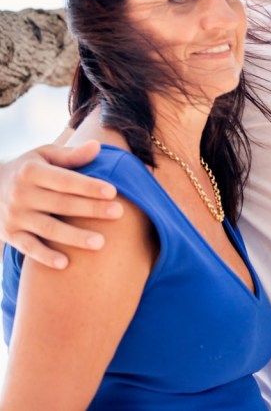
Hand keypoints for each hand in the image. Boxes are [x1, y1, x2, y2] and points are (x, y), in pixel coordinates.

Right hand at [1, 141, 120, 268]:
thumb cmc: (29, 169)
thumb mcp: (44, 155)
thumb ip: (71, 155)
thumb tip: (97, 146)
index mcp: (31, 172)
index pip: (65, 180)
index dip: (88, 186)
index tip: (113, 191)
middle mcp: (21, 194)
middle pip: (61, 204)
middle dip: (90, 209)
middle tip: (118, 213)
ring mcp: (15, 217)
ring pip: (48, 229)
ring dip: (74, 237)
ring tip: (100, 242)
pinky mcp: (11, 235)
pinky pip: (29, 248)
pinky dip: (45, 257)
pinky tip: (65, 264)